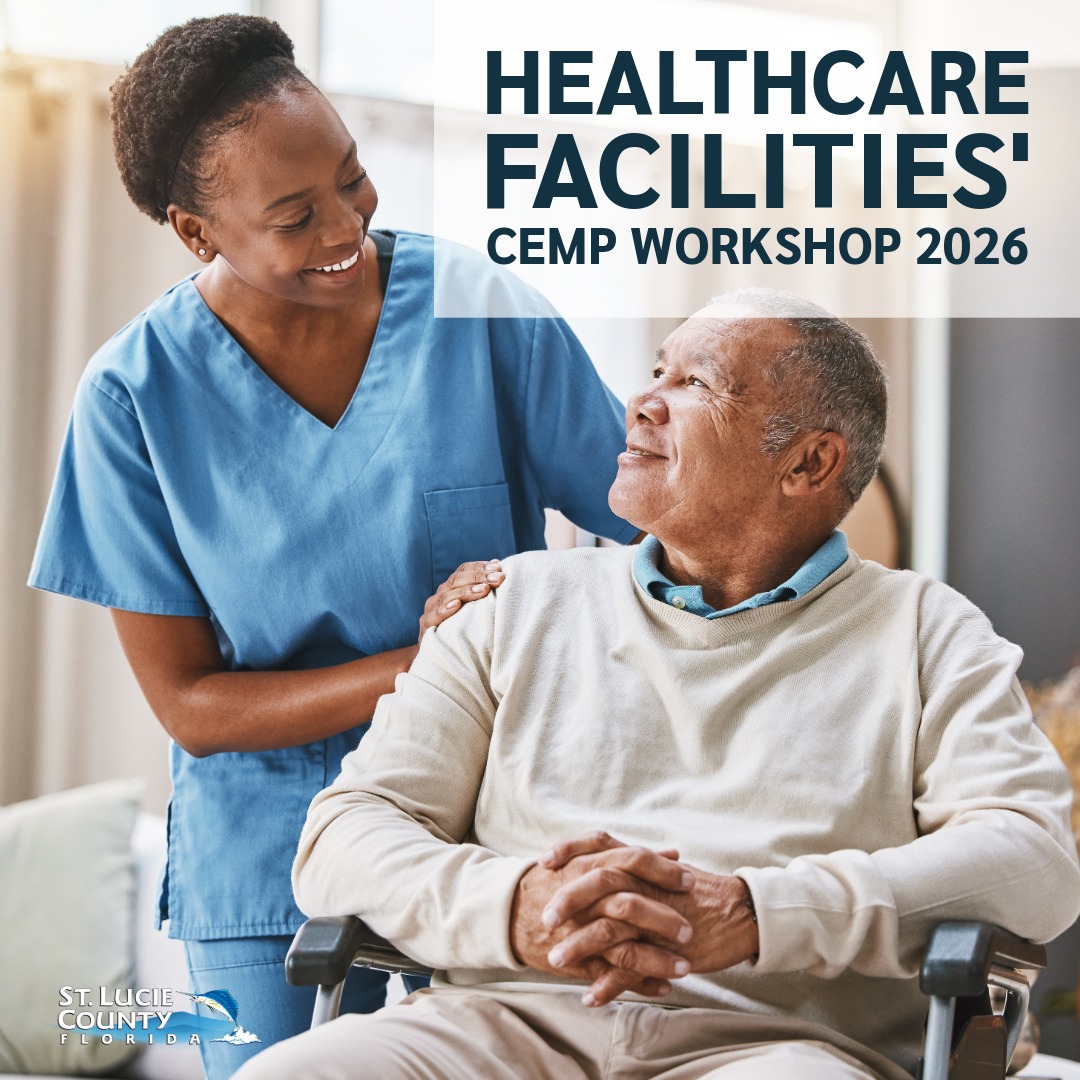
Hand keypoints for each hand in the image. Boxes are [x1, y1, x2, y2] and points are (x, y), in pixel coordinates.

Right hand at [418, 561, 504, 640]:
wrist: (438, 657)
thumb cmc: (461, 629)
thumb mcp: (473, 608)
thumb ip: (483, 588)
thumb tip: (499, 567)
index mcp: (450, 588)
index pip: (463, 571)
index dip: (480, 567)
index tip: (499, 567)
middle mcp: (440, 596)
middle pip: (456, 580)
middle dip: (479, 577)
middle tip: (498, 578)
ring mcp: (431, 611)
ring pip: (446, 595)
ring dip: (466, 591)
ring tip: (484, 589)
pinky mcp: (426, 627)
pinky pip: (434, 616)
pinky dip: (445, 609)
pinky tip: (457, 606)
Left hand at [541, 833, 758, 1001]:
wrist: (741, 911)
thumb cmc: (699, 891)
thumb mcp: (663, 869)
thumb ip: (633, 864)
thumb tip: (602, 860)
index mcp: (641, 863)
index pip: (599, 844)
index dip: (569, 850)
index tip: (543, 862)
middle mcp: (645, 883)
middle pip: (598, 883)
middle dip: (567, 900)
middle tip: (544, 918)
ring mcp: (656, 916)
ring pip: (609, 929)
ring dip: (579, 947)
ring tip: (555, 961)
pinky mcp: (667, 948)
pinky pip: (632, 968)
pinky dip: (609, 984)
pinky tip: (591, 996)